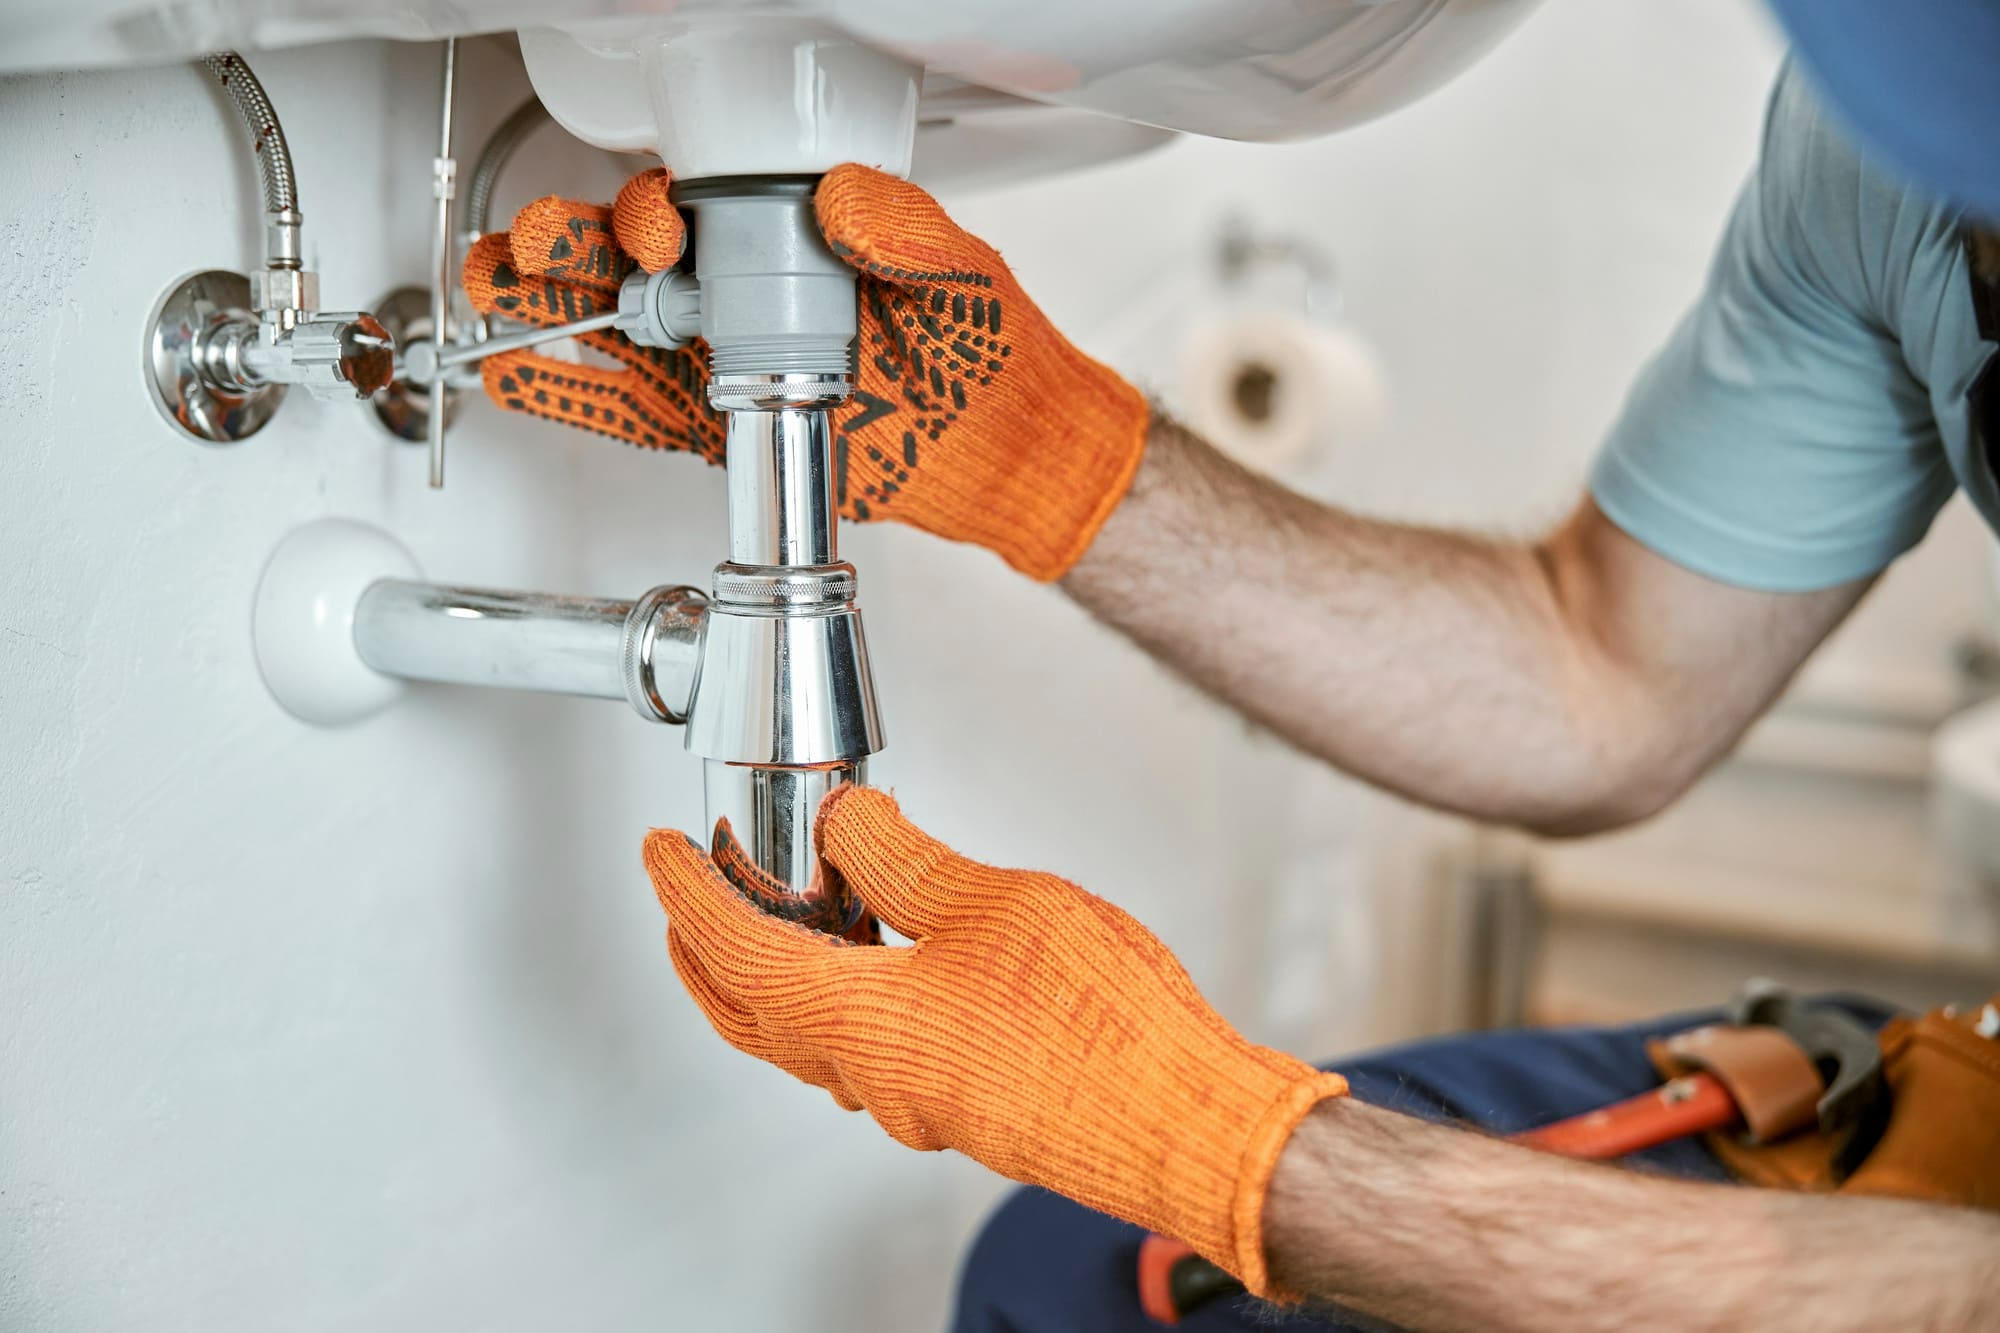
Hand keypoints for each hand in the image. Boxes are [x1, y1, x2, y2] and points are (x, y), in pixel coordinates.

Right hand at [463, 166, 1148, 579]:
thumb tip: (838, 196)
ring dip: (547, 313)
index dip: (651, 215)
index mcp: (785, 241)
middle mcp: (740, 295)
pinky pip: (629, 411)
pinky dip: (573, 395)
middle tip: (527, 253)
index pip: (692, 211)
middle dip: (567, 251)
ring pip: (612, 329)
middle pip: (627, 261)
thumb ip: (901, 229)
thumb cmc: (985, 354)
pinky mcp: (711, 426)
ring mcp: (718, 361)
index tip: (655, 235)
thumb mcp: (955, 273)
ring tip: (492, 300)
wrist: (1000, 453)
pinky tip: (521, 376)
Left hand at [644, 786, 1346, 1295]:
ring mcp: (924, 1100)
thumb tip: (847, 825)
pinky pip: (874, 1053)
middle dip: (705, 955)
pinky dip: (847, 1002)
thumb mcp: (989, 901)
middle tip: (685, 906)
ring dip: (774, 981)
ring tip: (779, 924)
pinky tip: (888, 969)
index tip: (661, 854)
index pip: (736, 951)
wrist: (1187, 1121)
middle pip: (752, 1014)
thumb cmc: (1102, 1027)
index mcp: (859, 1021)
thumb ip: (903, 859)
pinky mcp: (970, 1104)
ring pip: (812, 1040)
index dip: (688, 893)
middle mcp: (878, 1074)